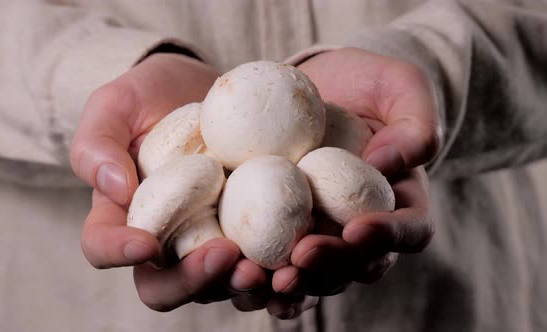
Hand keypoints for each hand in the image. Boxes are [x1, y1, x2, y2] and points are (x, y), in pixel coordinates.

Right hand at [70, 53, 265, 309]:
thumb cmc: (151, 97)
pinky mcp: (250, 234)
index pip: (103, 246)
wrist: (203, 91)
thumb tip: (114, 188)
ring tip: (271, 269)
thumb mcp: (116, 104)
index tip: (145, 243)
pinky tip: (299, 267)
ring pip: (219, 286)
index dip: (118, 253)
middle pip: (166, 286)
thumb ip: (97, 142)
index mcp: (122, 215)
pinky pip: (263, 267)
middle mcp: (165, 240)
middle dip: (195, 280)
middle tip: (227, 256)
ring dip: (243, 286)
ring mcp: (209, 241)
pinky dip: (279, 277)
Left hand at [263, 48, 438, 313]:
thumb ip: (414, 122)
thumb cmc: (363, 83)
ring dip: (292, 284)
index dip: (387, 237)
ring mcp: (320, 233)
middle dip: (330, 267)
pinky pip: (274, 264)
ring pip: (315, 276)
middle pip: (357, 265)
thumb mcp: (400, 85)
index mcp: (400, 201)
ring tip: (263, 276)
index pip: (410, 230)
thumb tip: (388, 164)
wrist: (313, 84)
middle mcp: (360, 227)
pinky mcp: (280, 230)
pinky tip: (239, 274)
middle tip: (301, 256)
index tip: (356, 228)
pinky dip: (259, 278)